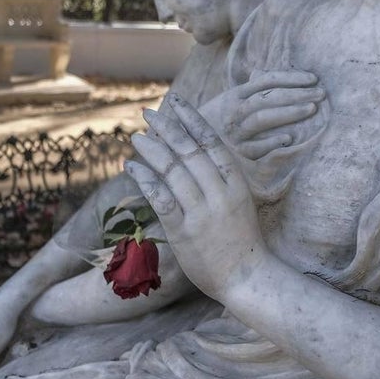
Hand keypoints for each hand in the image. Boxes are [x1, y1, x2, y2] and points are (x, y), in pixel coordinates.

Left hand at [127, 94, 264, 298]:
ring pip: (173, 171)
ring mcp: (202, 213)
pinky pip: (161, 199)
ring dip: (152, 150)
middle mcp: (220, 194)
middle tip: (148, 113)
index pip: (211, 142)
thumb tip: (193, 152)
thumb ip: (220, 179)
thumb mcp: (239, 201)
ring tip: (137, 137)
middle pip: (189, 151)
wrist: (247, 276)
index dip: (192, 120)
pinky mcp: (184, 232)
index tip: (175, 103)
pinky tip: (132, 167)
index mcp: (236, 183)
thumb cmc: (242, 238)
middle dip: (167, 128)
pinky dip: (145, 180)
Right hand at [204, 70, 323, 160]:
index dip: (291, 78)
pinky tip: (290, 139)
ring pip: (261, 119)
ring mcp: (235, 132)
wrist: (191, 143)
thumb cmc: (223, 119)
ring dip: (288, 113)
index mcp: (236, 94)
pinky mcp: (237, 153)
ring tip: (311, 109)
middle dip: (295, 94)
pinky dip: (272, 142)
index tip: (314, 78)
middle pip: (266, 98)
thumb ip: (256, 89)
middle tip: (320, 94)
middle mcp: (234, 110)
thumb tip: (288, 78)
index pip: (266, 81)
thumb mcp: (234, 100)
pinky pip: (256, 148)